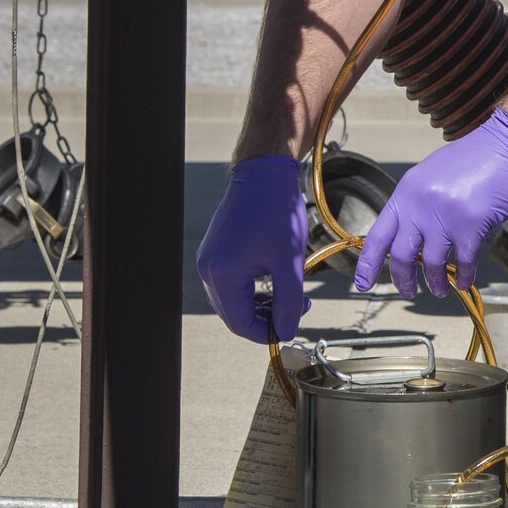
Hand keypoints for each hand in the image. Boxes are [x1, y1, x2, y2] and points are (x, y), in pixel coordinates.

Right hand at [196, 155, 309, 341]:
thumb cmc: (277, 212)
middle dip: (266, 319)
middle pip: (234, 315)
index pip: (240, 324)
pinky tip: (276, 284)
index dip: (267, 333)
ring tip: (292, 297)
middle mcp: (208, 271)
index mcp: (222, 276)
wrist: (263, 174)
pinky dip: (252, 291)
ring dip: (260, 306)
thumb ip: (289, 301)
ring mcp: (208, 261)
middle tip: (299, 309)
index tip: (293, 327)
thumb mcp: (289, 260)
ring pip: (232, 301)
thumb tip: (287, 332)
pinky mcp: (214, 252)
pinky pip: (230, 284)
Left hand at [354, 108, 507, 298]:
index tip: (362, 284)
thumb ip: (419, 203)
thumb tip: (412, 235)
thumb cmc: (476, 157)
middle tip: (407, 293)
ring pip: (430, 263)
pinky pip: (463, 261)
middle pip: (401, 255)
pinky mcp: (471, 225)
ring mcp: (445, 216)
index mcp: (407, 192)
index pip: (378, 235)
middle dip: (402, 280)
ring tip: (440, 291)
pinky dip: (463, 276)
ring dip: (435, 282)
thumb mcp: (434, 174)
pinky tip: (464, 281)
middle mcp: (420, 205)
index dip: (367, 263)